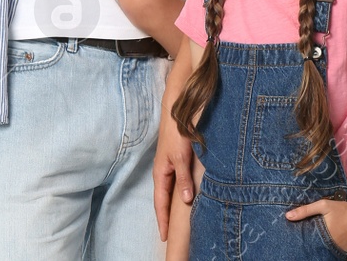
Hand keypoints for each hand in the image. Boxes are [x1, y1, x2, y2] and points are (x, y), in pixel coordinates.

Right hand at [153, 113, 195, 240]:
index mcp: (160, 173)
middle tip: (170, 234)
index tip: (165, 236)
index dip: (163, 220)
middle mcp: (163, 172)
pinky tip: (187, 196)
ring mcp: (169, 166)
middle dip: (166, 217)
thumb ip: (183, 178)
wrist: (177, 110)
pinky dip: (180, 193)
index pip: (160, 203)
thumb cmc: (177, 132)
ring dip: (172, 206)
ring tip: (177, 221)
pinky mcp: (177, 160)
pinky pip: (177, 182)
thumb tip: (186, 200)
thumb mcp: (181, 157)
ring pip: (170, 191)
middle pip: (163, 199)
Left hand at [285, 197, 346, 252]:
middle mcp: (331, 244)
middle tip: (308, 234)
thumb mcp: (323, 206)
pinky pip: (333, 248)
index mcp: (324, 236)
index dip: (302, 238)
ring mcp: (339, 248)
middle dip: (311, 240)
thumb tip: (289, 216)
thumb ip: (305, 210)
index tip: (296, 235)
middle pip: (315, 245)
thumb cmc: (345, 210)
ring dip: (320, 241)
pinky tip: (329, 235)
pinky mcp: (345, 249)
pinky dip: (329, 242)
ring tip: (318, 234)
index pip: (307, 241)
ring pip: (324, 247)